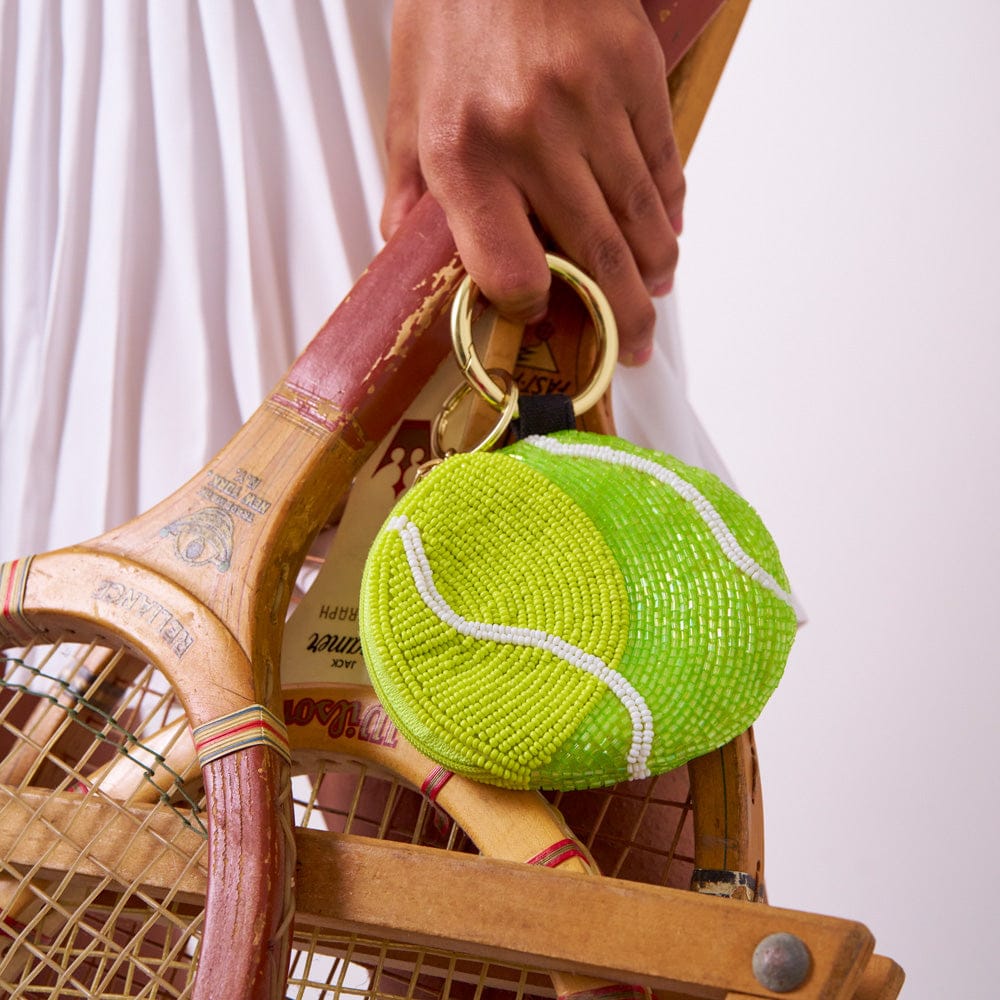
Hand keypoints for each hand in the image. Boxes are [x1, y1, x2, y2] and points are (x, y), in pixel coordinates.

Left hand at [381, 0, 683, 365]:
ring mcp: (591, 105)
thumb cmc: (450, 18)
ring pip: (641, 218)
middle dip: (622, 317)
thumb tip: (410, 259)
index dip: (532, 307)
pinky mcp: (635, 74)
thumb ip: (410, 195)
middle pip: (594, 257)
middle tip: (635, 345)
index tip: (541, 312)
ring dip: (654, 269)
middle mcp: (531, 136)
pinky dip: (669, 208)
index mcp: (464, 155)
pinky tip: (665, 231)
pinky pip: (664, 164)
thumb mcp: (408, 110)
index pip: (513, 271)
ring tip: (654, 291)